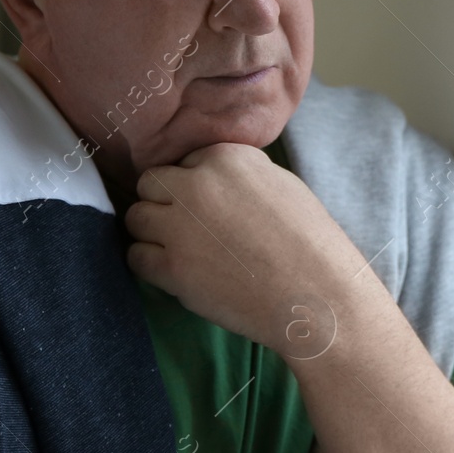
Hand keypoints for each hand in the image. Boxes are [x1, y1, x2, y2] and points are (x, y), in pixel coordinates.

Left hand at [124, 142, 375, 350]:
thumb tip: (206, 181)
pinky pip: (136, 256)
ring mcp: (180, 226)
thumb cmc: (310, 243)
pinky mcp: (171, 267)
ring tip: (182, 250)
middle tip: (189, 229)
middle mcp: (197, 184)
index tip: (212, 209)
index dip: (196, 186)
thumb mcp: (280, 185)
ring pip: (136, 217)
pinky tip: (179, 272)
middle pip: (151, 183)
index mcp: (227, 157)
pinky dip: (152, 264)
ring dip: (153, 232)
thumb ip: (237, 176)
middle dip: (165, 203)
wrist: (318, 295)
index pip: (185, 162)